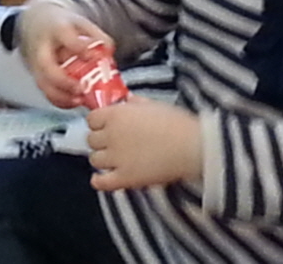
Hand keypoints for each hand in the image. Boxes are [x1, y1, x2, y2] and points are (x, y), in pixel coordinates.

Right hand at [18, 1, 115, 108]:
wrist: (38, 25)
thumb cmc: (62, 26)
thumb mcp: (81, 24)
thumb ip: (97, 36)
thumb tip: (108, 50)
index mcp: (55, 29)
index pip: (64, 35)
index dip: (79, 47)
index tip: (92, 56)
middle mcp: (42, 47)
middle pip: (46, 65)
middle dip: (63, 80)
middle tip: (81, 88)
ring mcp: (37, 64)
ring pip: (44, 83)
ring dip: (61, 95)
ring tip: (80, 100)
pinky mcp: (38, 77)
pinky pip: (46, 92)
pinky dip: (60, 100)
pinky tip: (74, 102)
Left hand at [85, 97, 202, 190]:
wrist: (191, 146)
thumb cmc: (176, 122)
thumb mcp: (153, 105)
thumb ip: (136, 103)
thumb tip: (128, 100)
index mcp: (116, 115)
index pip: (91, 119)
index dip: (98, 124)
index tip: (106, 127)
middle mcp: (111, 135)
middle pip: (91, 140)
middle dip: (100, 142)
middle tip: (112, 144)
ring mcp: (116, 158)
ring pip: (94, 160)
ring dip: (102, 160)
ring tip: (112, 160)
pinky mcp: (125, 178)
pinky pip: (102, 182)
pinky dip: (99, 182)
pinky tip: (99, 180)